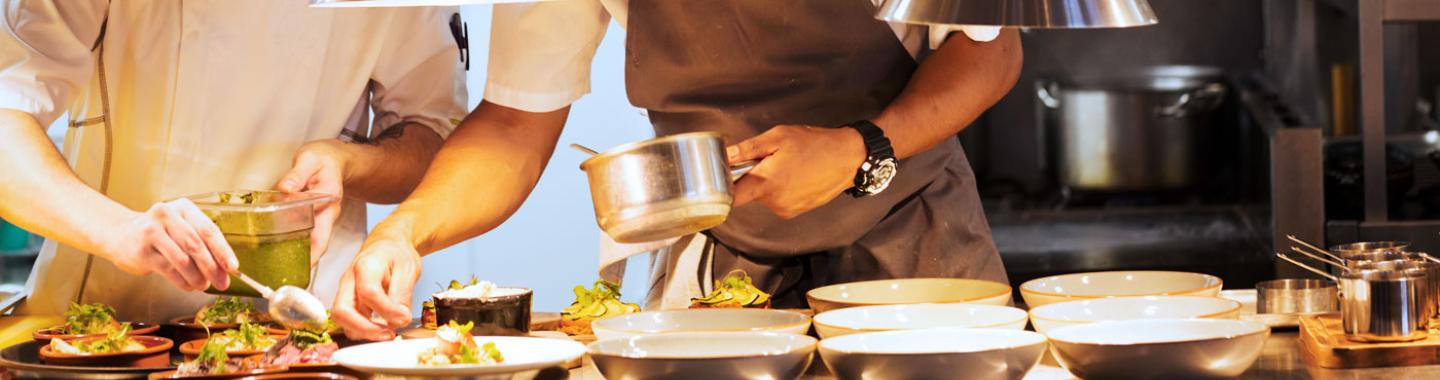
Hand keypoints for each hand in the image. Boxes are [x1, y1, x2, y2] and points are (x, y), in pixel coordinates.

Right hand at [101, 198, 238, 291]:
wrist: (121, 233)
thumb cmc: (161, 233)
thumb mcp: (182, 229)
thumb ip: (203, 245)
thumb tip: (226, 269)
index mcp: (183, 207)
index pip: (208, 230)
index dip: (223, 250)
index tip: (234, 267)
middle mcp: (166, 215)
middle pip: (196, 245)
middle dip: (212, 268)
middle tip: (222, 283)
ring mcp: (151, 232)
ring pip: (182, 260)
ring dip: (197, 277)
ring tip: (203, 285)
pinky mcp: (141, 251)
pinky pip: (169, 270)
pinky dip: (183, 281)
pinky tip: (189, 286)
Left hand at [276, 140, 348, 265]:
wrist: (335, 159)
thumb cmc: (324, 159)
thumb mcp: (310, 160)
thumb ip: (297, 174)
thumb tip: (285, 189)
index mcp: (328, 205)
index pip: (322, 237)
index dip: (312, 256)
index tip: (302, 271)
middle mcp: (324, 216)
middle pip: (315, 246)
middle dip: (301, 262)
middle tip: (281, 276)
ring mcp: (318, 218)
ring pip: (307, 242)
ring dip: (295, 255)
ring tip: (275, 269)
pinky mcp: (310, 216)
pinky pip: (301, 233)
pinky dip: (290, 242)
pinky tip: (275, 248)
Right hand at [332, 232, 421, 340]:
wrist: (387, 247)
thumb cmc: (396, 254)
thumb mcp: (408, 269)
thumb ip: (403, 295)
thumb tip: (400, 319)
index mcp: (366, 266)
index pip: (369, 292)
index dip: (386, 310)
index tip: (404, 316)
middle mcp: (349, 279)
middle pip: (342, 310)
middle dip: (365, 328)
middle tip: (388, 334)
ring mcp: (345, 291)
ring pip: (341, 320)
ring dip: (363, 332)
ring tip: (387, 333)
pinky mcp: (348, 302)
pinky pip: (348, 321)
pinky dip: (363, 331)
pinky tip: (381, 330)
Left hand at [726, 125, 867, 218]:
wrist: (848, 158)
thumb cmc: (815, 144)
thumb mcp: (779, 137)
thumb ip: (749, 149)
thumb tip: (725, 155)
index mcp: (767, 183)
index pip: (732, 197)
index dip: (721, 190)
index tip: (717, 182)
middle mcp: (775, 202)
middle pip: (749, 193)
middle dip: (752, 176)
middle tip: (768, 158)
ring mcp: (787, 209)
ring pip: (765, 196)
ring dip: (769, 182)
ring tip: (787, 165)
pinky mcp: (796, 211)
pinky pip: (779, 200)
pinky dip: (781, 188)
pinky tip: (795, 174)